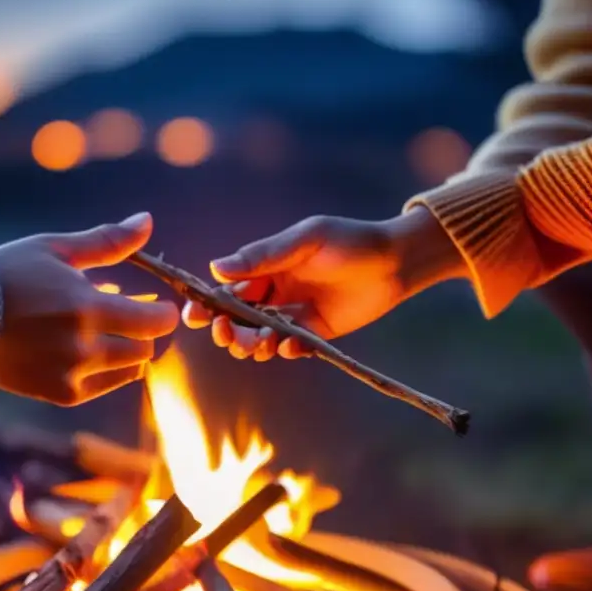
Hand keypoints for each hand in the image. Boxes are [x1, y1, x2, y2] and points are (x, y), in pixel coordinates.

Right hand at [0, 212, 178, 404]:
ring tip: (106, 330)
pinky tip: (90, 351)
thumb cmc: (8, 274)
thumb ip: (108, 241)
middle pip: (145, 348)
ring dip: (127, 350)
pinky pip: (104, 385)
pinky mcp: (60, 394)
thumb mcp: (56, 249)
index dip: (164, 313)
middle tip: (133, 316)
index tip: (160, 305)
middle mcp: (83, 347)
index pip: (154, 322)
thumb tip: (146, 221)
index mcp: (86, 307)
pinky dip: (107, 370)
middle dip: (144, 331)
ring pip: (129, 369)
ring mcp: (72, 374)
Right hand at [183, 207, 464, 359]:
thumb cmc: (349, 241)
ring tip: (260, 344)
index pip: (227, 289)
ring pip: (259, 338)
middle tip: (227, 334)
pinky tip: (289, 344)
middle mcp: (274, 294)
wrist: (395, 261)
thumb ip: (262, 256)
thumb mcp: (304, 240)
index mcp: (266, 269)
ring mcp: (293, 315)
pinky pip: (289, 348)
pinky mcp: (315, 334)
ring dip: (251, 345)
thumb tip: (215, 268)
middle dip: (226, 330)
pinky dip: (283, 350)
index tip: (195, 314)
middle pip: (237, 319)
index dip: (208, 303)